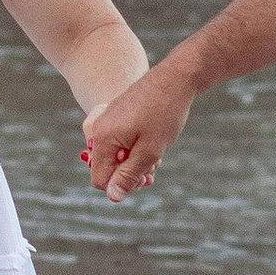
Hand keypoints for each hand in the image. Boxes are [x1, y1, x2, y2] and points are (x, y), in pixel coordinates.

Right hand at [83, 61, 194, 201]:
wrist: (176, 77)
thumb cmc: (164, 113)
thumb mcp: (150, 151)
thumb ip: (129, 175)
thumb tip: (113, 196)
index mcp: (103, 138)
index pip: (100, 179)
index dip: (122, 185)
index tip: (145, 175)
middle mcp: (99, 129)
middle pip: (108, 168)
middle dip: (131, 172)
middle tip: (154, 163)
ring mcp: (108, 121)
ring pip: (117, 156)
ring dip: (136, 160)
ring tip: (157, 150)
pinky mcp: (117, 116)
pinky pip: (121, 142)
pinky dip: (136, 147)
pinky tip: (153, 140)